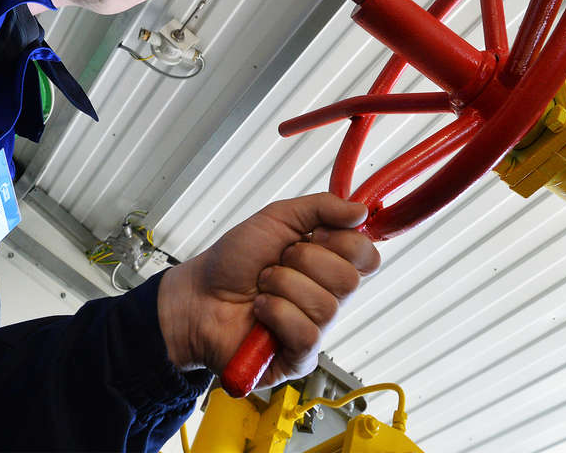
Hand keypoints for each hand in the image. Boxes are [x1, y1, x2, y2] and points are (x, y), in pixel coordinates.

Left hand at [155, 194, 379, 387]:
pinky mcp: (299, 357)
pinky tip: (260, 312)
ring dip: (283, 287)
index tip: (313, 235)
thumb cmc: (235, 261)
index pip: (367, 255)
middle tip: (276, 264)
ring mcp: (316, 328)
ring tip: (261, 288)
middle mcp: (329, 296)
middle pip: (349, 280)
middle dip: (304, 263)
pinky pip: (308, 334)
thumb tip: (362, 210)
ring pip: (326, 307)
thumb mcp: (278, 218)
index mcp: (331, 263)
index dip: (342, 242)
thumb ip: (322, 207)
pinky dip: (277, 314)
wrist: (198, 295)